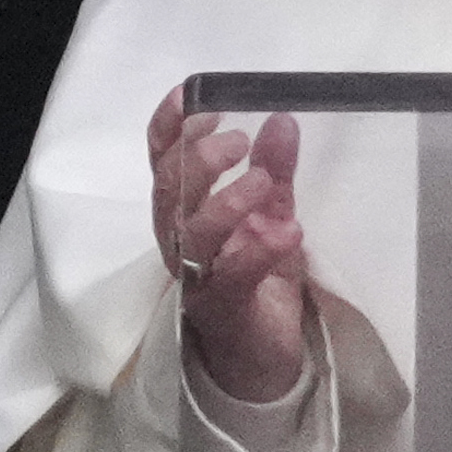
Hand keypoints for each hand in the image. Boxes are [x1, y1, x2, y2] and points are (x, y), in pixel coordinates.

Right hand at [147, 88, 311, 403]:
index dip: (168, 128)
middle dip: (198, 158)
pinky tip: (289, 233)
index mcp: (184, 211)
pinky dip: (257, 251)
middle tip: (238, 141)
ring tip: (264, 182)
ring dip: (225, 201)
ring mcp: (196, 277)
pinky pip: (231, 277)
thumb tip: (281, 120)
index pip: (162, 163)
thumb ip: (274, 169)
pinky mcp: (223, 309)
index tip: (189, 95)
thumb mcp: (271, 214)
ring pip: (190, 234)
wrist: (263, 356)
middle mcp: (179, 242)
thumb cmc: (257, 278)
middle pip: (169, 193)